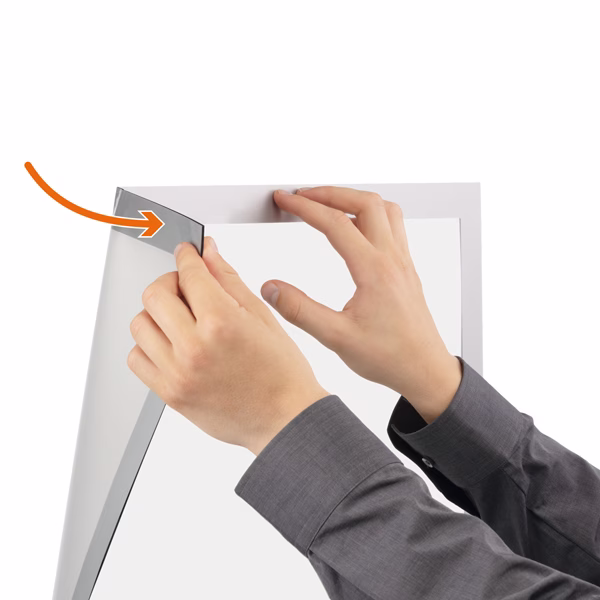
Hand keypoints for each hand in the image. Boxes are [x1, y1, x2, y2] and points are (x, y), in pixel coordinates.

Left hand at [127, 238, 328, 455]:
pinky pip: (137, 359)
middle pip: (154, 295)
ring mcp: (178, 373)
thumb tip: (209, 254)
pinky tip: (171, 345)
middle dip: (170, 282)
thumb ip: (229, 281)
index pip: (189, 274)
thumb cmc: (282, 372)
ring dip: (156, 315)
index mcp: (221, 323)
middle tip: (185, 288)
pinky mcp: (170, 394)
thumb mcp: (262, 317)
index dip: (187, 256)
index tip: (187, 253)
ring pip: (139, 325)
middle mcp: (194, 347)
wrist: (285, 419)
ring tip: (179, 320)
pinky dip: (148, 346)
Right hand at [262, 187, 462, 422]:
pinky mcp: (406, 269)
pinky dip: (371, 215)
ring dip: (354, 199)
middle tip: (303, 196)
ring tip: (328, 205)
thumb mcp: (337, 338)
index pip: (335, 224)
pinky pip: (393, 225)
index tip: (284, 199)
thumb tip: (271, 288)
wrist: (425, 370)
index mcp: (374, 271)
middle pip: (364, 203)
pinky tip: (356, 229)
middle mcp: (392, 259)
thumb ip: (300, 311)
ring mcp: (402, 261)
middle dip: (329, 193)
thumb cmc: (389, 357)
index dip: (304, 207)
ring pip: (384, 209)